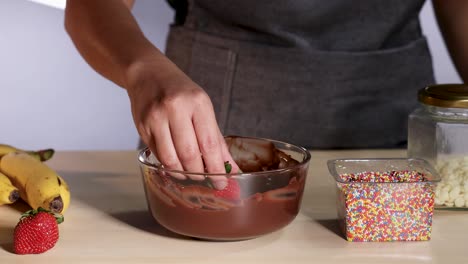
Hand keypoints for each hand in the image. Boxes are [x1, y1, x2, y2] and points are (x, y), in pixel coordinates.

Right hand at [126, 58, 237, 188]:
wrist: (148, 74)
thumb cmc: (181, 92)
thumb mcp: (203, 108)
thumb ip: (216, 139)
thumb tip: (231, 167)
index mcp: (197, 103)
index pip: (209, 143)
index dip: (216, 167)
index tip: (223, 182)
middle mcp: (176, 108)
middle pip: (189, 154)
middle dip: (200, 174)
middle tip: (208, 183)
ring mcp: (156, 118)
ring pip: (170, 159)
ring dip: (183, 174)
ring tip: (191, 176)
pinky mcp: (142, 126)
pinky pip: (157, 154)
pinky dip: (168, 165)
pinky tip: (176, 166)